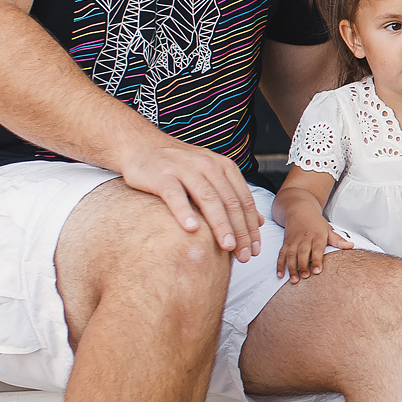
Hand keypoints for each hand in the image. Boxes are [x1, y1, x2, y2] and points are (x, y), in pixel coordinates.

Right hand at [117, 134, 262, 258]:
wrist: (142, 146)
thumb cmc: (179, 167)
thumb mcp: (211, 176)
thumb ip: (234, 196)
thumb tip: (259, 222)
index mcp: (224, 167)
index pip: (243, 201)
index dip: (251, 227)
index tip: (254, 250)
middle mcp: (208, 165)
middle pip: (229, 202)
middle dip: (240, 231)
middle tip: (244, 255)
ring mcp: (184, 169)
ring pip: (208, 198)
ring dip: (220, 224)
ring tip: (227, 246)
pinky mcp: (161, 175)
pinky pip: (175, 195)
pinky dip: (184, 211)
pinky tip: (191, 229)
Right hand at [278, 211, 352, 281]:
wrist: (299, 210)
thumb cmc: (316, 223)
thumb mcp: (328, 229)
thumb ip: (338, 240)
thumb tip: (352, 246)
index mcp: (317, 236)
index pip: (317, 249)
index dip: (317, 260)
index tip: (318, 271)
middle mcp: (304, 238)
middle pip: (303, 253)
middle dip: (303, 265)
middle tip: (305, 277)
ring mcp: (293, 241)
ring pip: (291, 255)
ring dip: (291, 268)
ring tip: (294, 280)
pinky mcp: (285, 243)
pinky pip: (282, 254)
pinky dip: (280, 265)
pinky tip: (280, 275)